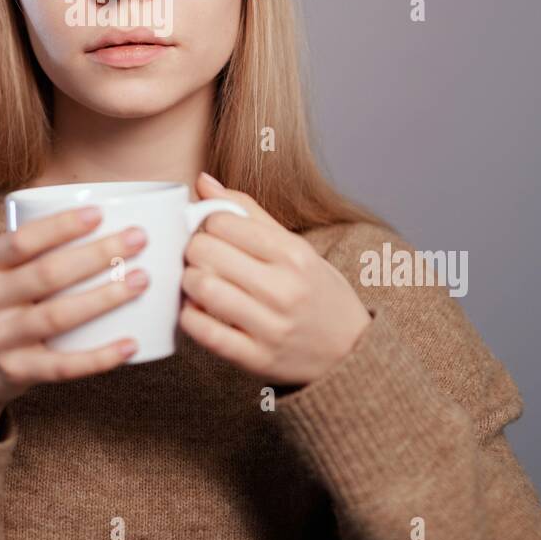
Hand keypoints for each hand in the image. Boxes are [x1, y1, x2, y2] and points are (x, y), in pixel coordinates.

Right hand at [0, 205, 148, 440]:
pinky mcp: (16, 373)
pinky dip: (101, 356)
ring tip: (142, 279)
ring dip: (105, 297)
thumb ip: (29, 250)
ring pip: (58, 316)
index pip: (22, 240)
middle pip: (47, 274)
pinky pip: (64, 365)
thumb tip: (99, 213)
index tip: (100, 212)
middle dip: (97, 254)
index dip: (61, 225)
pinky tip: (132, 343)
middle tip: (137, 239)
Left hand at [179, 172, 371, 387]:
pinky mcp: (256, 358)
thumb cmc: (316, 291)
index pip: (223, 222)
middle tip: (199, 256)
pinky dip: (191, 317)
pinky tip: (198, 310)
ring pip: (202, 289)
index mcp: (293, 254)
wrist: (351, 350)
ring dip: (189, 281)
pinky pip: (205, 332)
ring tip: (198, 281)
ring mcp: (271, 327)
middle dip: (193, 250)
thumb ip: (247, 211)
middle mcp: (284, 289)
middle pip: (206, 252)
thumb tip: (202, 181)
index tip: (212, 233)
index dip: (207, 223)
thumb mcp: (295, 246)